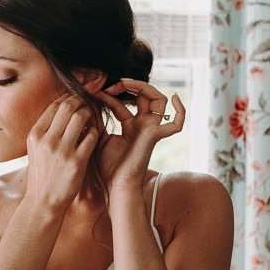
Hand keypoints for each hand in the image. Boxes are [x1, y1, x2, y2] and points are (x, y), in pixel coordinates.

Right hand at [21, 94, 99, 213]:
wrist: (43, 202)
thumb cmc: (41, 175)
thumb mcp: (35, 149)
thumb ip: (46, 130)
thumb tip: (62, 109)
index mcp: (35, 135)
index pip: (54, 105)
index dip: (68, 98)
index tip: (77, 100)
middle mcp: (47, 140)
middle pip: (68, 106)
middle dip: (81, 102)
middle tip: (87, 105)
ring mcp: (62, 151)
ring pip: (81, 117)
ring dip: (90, 114)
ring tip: (92, 118)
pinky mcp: (77, 162)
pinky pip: (91, 136)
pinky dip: (95, 132)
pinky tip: (93, 135)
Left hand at [95, 78, 183, 194]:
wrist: (115, 185)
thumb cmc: (106, 167)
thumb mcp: (98, 135)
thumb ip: (97, 117)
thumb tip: (88, 98)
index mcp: (130, 126)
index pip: (124, 102)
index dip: (111, 94)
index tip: (94, 91)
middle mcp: (143, 126)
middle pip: (145, 96)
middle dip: (129, 85)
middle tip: (111, 84)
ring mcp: (152, 130)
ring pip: (159, 100)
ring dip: (143, 87)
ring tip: (125, 84)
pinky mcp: (156, 136)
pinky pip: (176, 124)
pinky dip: (181, 111)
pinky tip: (175, 97)